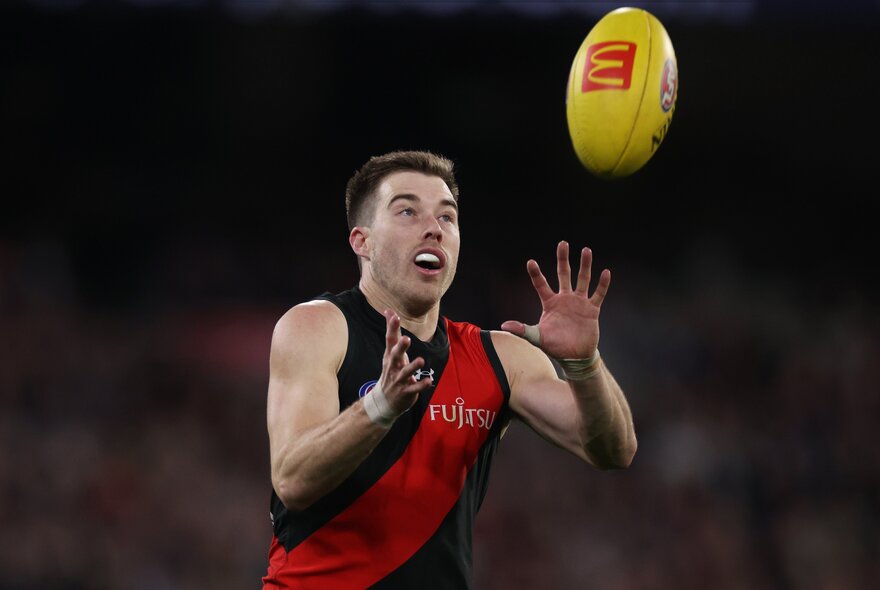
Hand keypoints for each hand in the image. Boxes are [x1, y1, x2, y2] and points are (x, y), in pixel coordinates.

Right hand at [378, 309, 432, 414]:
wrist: (384, 400)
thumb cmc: (391, 370)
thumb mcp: (390, 351)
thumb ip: (392, 332)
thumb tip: (389, 310)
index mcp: (390, 355)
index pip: (390, 340)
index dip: (392, 328)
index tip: (394, 316)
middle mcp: (393, 366)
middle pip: (395, 355)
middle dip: (401, 348)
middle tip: (406, 339)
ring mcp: (399, 379)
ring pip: (406, 373)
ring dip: (413, 367)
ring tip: (421, 361)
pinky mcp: (406, 391)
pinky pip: (414, 388)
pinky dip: (421, 385)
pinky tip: (430, 381)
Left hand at [501, 241, 609, 359]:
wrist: (574, 357)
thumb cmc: (555, 346)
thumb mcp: (537, 337)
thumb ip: (522, 330)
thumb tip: (503, 325)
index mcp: (550, 303)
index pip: (541, 284)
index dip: (536, 273)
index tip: (531, 262)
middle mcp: (564, 299)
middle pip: (564, 274)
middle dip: (563, 259)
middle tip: (563, 243)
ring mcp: (579, 302)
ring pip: (582, 279)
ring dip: (585, 265)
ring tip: (586, 250)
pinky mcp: (592, 309)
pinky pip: (598, 294)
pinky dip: (602, 284)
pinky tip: (605, 272)